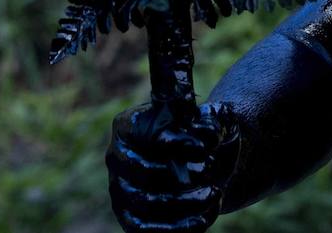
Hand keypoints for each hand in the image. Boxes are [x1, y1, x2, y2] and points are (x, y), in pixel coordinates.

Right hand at [106, 100, 240, 232]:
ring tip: (214, 192)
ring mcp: (120, 190)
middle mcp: (117, 158)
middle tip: (210, 169)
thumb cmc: (202, 133)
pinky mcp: (129, 217)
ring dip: (185, 200)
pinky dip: (175, 226)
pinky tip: (204, 216)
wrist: (205, 160)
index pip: (146, 136)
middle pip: (143, 172)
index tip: (203, 148)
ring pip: (146, 202)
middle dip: (181, 174)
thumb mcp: (210, 114)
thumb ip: (205, 112)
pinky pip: (144, 228)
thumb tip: (198, 120)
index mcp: (129, 125)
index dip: (176, 144)